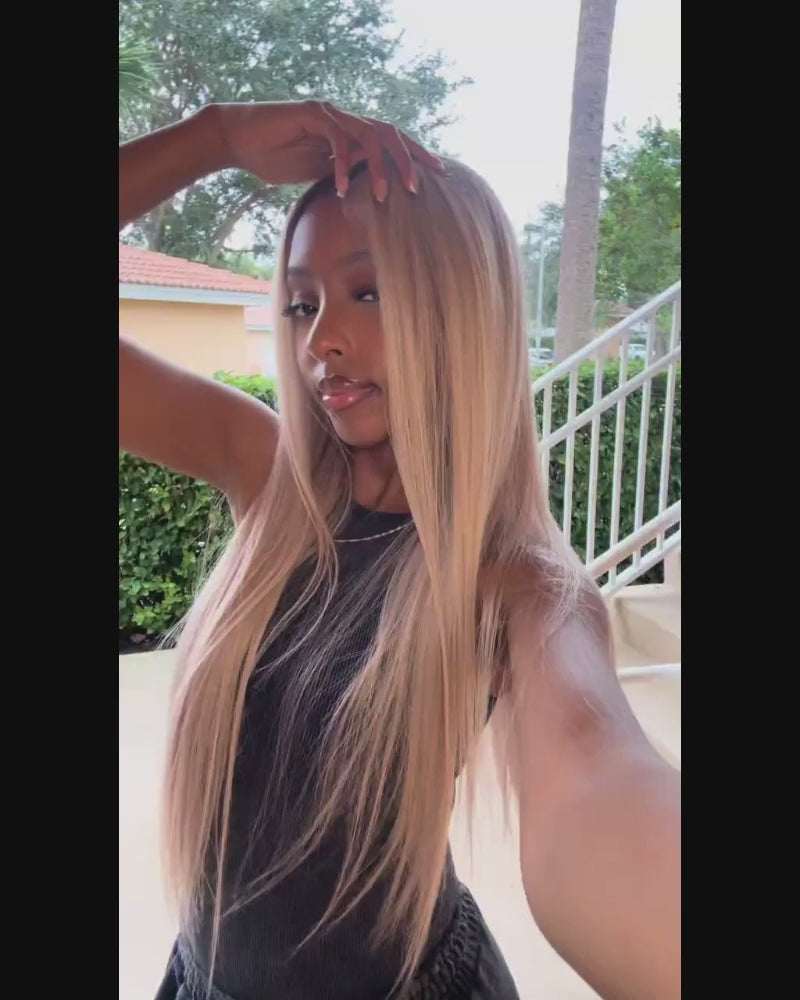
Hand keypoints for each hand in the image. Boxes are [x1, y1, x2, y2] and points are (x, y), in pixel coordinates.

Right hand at [215, 100, 443, 200]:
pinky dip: (343, 165)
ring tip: (384, 194)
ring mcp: (331, 114)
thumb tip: (365, 195)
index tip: (435, 176)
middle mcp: (346, 120)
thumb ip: (342, 177)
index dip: (414, 156)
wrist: (239, 140)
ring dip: (380, 166)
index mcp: (350, 134)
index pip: (391, 141)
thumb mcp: (316, 174)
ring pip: (369, 135)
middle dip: (410, 158)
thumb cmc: (275, 159)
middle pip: (390, 133)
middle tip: (421, 185)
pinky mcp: (312, 114)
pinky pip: (337, 139)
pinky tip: (341, 188)